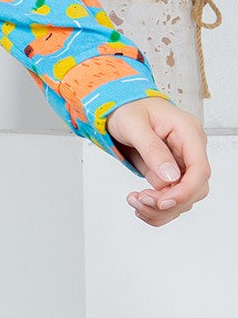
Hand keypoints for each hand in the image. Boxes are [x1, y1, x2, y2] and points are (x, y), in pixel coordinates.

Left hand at [105, 97, 210, 224]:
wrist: (118, 108)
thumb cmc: (127, 109)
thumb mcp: (133, 124)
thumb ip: (152, 149)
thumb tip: (170, 176)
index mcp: (187, 131)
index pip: (200, 169)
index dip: (185, 190)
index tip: (163, 201)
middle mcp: (190, 148)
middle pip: (195, 188)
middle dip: (169, 201)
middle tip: (140, 199)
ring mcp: (182, 162)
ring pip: (184, 198)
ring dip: (160, 208)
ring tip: (135, 200)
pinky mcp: (172, 174)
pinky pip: (172, 198)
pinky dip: (157, 209)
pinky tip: (140, 205)